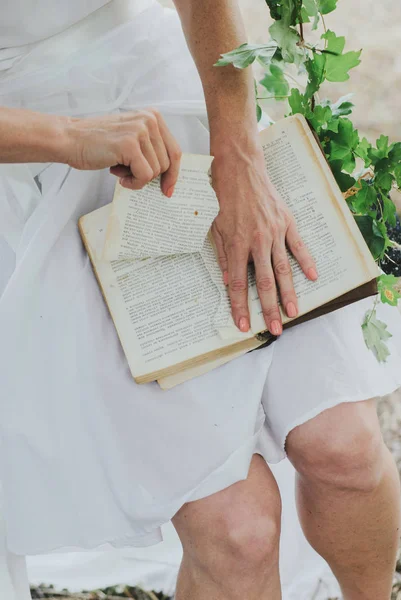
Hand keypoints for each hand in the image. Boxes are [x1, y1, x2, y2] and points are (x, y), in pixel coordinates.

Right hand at [64, 109, 181, 195]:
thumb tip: (169, 176)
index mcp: (152, 116)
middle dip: (149, 176)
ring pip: (155, 171)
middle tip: (128, 173)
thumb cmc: (98, 143)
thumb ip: (150, 148)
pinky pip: (144, 176)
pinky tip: (119, 177)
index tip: (168, 189)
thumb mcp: (131, 138)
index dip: (173, 174)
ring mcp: (140, 131)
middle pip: (166, 164)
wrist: (70, 139)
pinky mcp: (130, 145)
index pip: (175, 151)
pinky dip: (133, 183)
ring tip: (119, 169)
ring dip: (137, 178)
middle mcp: (149, 120)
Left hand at [210, 139, 317, 335]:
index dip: (240, 306)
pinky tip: (312, 277)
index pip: (239, 284)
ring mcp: (275, 232)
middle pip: (265, 283)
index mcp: (237, 244)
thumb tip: (228, 280)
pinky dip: (306, 261)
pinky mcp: (286, 221)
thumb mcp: (214, 226)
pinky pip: (298, 245)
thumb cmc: (222, 195)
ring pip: (284, 269)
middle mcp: (258, 241)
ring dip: (288, 293)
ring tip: (293, 313)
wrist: (239, 166)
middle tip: (274, 330)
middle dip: (269, 309)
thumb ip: (223, 254)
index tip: (243, 325)